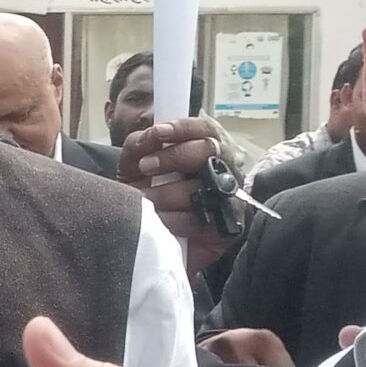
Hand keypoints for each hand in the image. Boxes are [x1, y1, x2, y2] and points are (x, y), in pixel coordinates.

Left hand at [119, 118, 232, 275]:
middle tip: (145, 167)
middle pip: (208, 150)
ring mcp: (229, 197)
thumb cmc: (148, 192)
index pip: (205, 128)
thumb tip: (151, 135)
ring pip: (202, 186)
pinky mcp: (228, 227)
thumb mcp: (135, 164)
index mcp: (205, 147)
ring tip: (143, 199)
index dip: (183, 128)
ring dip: (165, 193)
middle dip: (173, 156)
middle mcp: (223, 168)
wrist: (150, 238)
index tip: (158, 133)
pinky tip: (158, 220)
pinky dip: (173, 219)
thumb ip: (140, 145)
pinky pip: (199, 220)